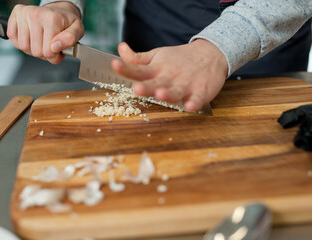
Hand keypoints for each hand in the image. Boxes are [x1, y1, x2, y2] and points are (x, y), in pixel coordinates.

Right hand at [7, 2, 83, 63]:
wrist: (59, 10)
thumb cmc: (67, 22)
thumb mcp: (78, 30)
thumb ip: (71, 39)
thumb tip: (56, 47)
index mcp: (52, 19)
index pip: (48, 52)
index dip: (54, 56)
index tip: (58, 50)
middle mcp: (36, 14)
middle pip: (35, 51)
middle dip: (44, 53)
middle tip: (50, 45)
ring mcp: (24, 14)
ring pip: (23, 47)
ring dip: (32, 49)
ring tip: (41, 42)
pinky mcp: (15, 15)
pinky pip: (13, 39)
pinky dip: (21, 43)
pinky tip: (31, 38)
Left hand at [111, 39, 227, 111]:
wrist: (210, 54)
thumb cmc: (178, 59)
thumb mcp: (157, 56)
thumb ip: (137, 59)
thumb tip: (120, 49)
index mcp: (156, 69)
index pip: (138, 69)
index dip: (125, 68)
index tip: (114, 65)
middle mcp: (169, 77)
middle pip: (155, 83)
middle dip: (146, 87)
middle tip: (137, 88)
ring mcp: (185, 85)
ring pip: (175, 92)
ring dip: (168, 94)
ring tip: (160, 94)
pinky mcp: (200, 92)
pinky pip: (197, 99)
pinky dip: (194, 102)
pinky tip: (190, 106)